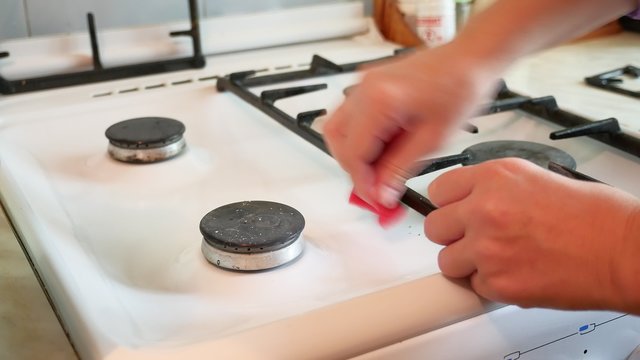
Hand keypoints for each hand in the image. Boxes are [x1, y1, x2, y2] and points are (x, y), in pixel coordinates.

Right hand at [323, 44, 498, 206]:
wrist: (470, 59)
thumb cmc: (461, 88)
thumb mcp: (434, 139)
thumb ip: (400, 169)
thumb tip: (381, 194)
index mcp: (380, 100)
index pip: (353, 153)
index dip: (362, 183)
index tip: (377, 201)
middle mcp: (364, 88)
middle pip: (337, 140)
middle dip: (354, 169)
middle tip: (377, 189)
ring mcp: (363, 82)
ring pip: (337, 128)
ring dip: (353, 153)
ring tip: (380, 169)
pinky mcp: (368, 83)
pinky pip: (350, 115)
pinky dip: (359, 137)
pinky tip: (383, 148)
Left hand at [426, 158, 639, 311]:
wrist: (625, 251)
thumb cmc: (596, 216)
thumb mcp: (536, 178)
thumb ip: (495, 188)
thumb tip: (472, 201)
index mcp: (494, 177)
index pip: (438, 190)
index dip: (448, 205)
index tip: (455, 212)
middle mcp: (485, 209)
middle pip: (434, 227)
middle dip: (452, 234)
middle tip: (475, 238)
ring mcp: (488, 248)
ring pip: (447, 261)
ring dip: (467, 263)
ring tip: (499, 259)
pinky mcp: (498, 283)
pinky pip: (474, 286)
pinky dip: (491, 285)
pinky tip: (518, 273)